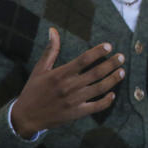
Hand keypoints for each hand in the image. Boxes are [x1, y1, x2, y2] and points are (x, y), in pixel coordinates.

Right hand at [10, 28, 124, 137]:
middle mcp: (68, 87)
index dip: (97, 52)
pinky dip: (106, 101)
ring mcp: (74, 101)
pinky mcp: (76, 113)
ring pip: (99, 89)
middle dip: (111, 64)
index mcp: (59, 74)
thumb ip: (50, 50)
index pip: (83, 60)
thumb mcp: (40, 69)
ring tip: (122, 71)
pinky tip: (113, 94)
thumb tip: (53, 30)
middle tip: (121, 57)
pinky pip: (96, 107)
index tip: (109, 46)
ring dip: (113, 79)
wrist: (25, 117)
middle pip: (95, 73)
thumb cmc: (33, 90)